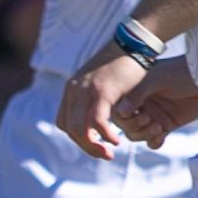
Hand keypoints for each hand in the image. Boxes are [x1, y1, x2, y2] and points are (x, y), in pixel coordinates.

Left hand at [57, 44, 151, 158]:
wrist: (134, 42)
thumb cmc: (123, 63)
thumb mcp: (102, 81)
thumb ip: (95, 98)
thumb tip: (97, 114)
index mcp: (71, 90)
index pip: (64, 123)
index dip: (77, 138)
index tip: (94, 145)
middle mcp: (73, 91)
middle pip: (69, 129)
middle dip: (85, 146)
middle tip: (104, 155)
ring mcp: (85, 91)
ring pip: (79, 129)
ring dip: (93, 145)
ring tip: (109, 152)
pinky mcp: (101, 91)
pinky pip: (96, 121)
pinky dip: (104, 135)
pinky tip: (115, 140)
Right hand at [112, 57, 197, 148]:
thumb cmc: (180, 73)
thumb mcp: (155, 80)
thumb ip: (136, 95)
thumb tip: (119, 112)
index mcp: (133, 93)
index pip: (117, 111)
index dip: (122, 117)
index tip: (134, 113)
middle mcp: (141, 106)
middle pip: (125, 126)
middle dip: (134, 126)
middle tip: (148, 118)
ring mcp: (153, 117)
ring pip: (136, 135)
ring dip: (144, 135)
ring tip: (158, 127)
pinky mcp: (166, 126)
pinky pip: (153, 141)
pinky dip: (154, 142)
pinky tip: (161, 136)